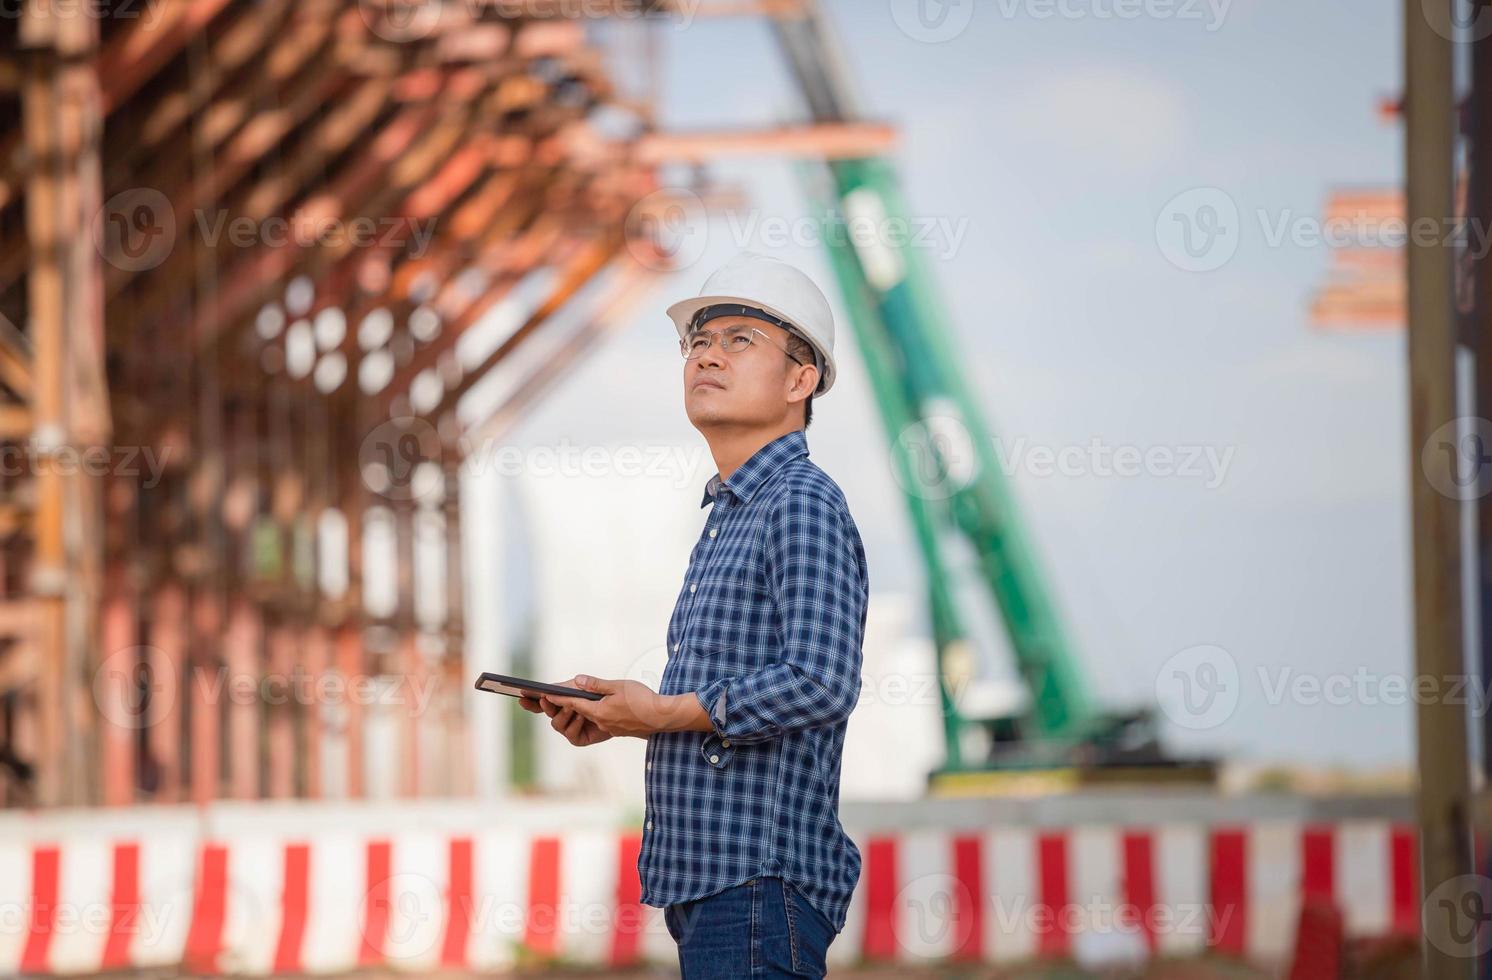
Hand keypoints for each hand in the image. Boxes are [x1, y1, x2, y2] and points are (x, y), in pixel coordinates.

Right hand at [517, 684, 612, 746]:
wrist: (626, 718)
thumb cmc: (612, 700)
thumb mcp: (599, 689)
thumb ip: (586, 685)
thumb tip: (576, 680)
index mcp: (565, 700)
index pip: (543, 700)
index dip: (531, 699)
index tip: (522, 694)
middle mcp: (565, 713)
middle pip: (546, 712)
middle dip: (544, 706)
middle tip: (545, 699)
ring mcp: (571, 726)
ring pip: (556, 723)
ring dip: (563, 714)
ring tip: (574, 707)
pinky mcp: (579, 737)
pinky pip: (570, 734)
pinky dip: (575, 725)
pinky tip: (582, 718)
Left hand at [544, 675, 691, 738]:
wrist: (663, 718)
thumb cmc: (643, 700)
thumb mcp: (618, 686)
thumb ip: (597, 684)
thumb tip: (578, 680)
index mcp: (599, 711)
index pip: (574, 704)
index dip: (559, 698)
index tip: (545, 694)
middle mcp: (601, 722)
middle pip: (580, 713)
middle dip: (568, 705)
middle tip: (557, 695)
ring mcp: (610, 728)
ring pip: (591, 717)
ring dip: (583, 709)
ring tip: (579, 699)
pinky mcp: (618, 730)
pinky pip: (602, 721)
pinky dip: (596, 714)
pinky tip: (600, 707)